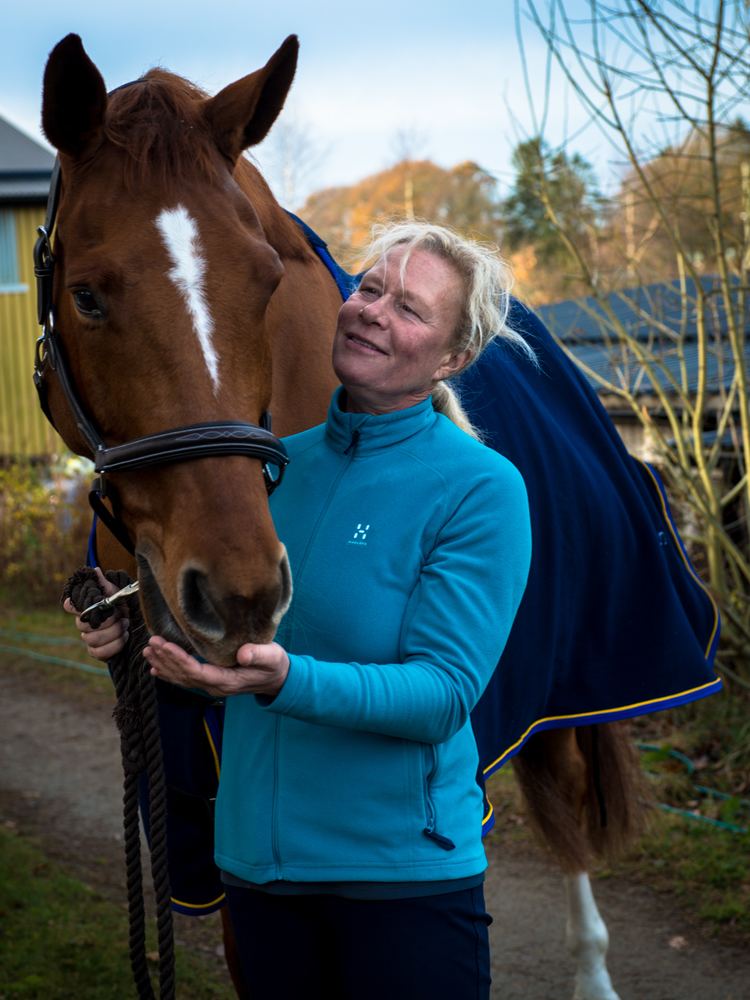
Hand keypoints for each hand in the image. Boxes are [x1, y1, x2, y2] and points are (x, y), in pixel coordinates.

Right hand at [63, 567, 128, 661]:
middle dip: (107, 621)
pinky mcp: (97, 652)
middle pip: (83, 625)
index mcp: (88, 608)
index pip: (71, 606)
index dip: (73, 606)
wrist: (140, 628)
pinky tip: (124, 637)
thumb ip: (107, 586)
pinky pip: (98, 652)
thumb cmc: (128, 610)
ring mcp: (90, 639)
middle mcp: (85, 624)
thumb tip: (95, 570)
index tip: (80, 605)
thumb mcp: (121, 595)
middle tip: (122, 616)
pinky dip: (114, 645)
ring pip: (92, 639)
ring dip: (113, 632)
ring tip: (125, 625)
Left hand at [143, 637, 289, 697]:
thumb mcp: (272, 657)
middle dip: (166, 659)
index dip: (178, 659)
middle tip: (151, 643)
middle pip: (184, 675)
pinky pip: (185, 679)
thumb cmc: (274, 665)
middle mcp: (215, 687)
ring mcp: (211, 686)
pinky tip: (155, 668)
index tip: (164, 645)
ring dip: (164, 665)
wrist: (277, 680)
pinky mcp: (210, 681)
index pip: (196, 671)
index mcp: (227, 681)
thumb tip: (242, 654)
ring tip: (148, 652)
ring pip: (181, 678)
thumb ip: (258, 655)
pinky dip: (169, 673)